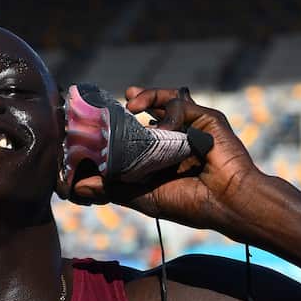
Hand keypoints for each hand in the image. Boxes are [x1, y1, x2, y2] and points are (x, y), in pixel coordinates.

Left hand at [66, 87, 263, 237]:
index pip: (135, 134)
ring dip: (145, 97)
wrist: (228, 203)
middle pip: (149, 112)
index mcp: (162, 156)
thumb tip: (73, 188)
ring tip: (129, 104)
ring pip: (164, 101)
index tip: (95, 122)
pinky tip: (153, 118)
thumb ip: (110, 187)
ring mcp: (192, 127)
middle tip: (109, 102)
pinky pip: (180, 103)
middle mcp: (177, 139)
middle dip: (129, 102)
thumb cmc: (189, 204)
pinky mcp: (206, 118)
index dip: (117, 125)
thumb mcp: (141, 195)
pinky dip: (165, 107)